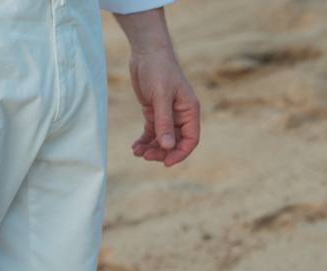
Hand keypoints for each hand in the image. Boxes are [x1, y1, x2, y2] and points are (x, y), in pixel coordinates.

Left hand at [128, 49, 200, 166]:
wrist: (146, 51)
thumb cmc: (158, 69)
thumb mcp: (161, 96)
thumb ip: (164, 122)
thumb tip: (168, 147)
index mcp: (190, 111)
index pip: (191, 140)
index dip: (180, 153)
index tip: (165, 163)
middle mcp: (181, 115)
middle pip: (175, 143)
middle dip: (162, 152)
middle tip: (145, 156)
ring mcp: (168, 114)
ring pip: (162, 140)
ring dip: (151, 148)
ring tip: (137, 152)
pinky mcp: (154, 112)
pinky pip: (152, 132)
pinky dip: (145, 140)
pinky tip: (135, 146)